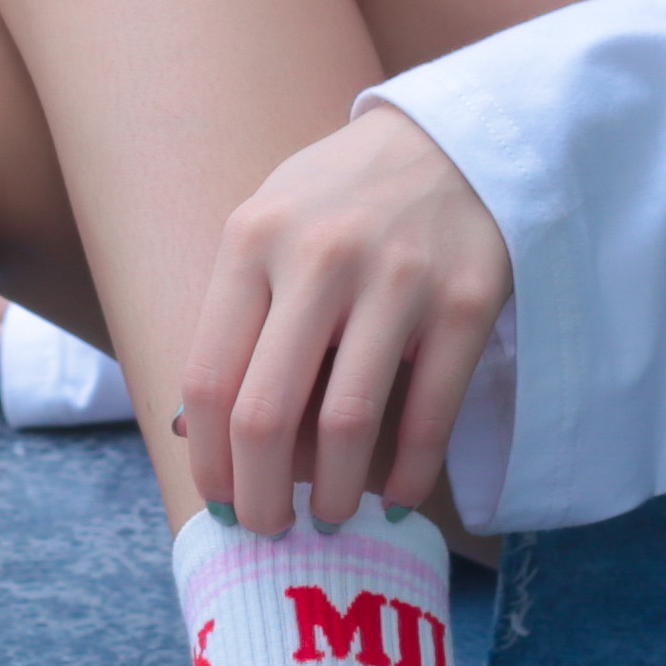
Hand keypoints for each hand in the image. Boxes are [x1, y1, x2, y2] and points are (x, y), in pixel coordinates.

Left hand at [178, 105, 512, 535]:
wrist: (450, 136)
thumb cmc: (340, 196)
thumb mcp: (269, 225)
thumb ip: (237, 314)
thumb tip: (200, 434)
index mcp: (253, 240)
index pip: (209, 379)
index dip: (209, 459)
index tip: (220, 499)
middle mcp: (320, 258)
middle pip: (267, 414)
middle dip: (262, 496)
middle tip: (270, 529)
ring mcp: (397, 280)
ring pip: (349, 425)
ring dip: (335, 494)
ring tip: (334, 517)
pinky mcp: (465, 301)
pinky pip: (431, 413)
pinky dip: (412, 472)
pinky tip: (398, 495)